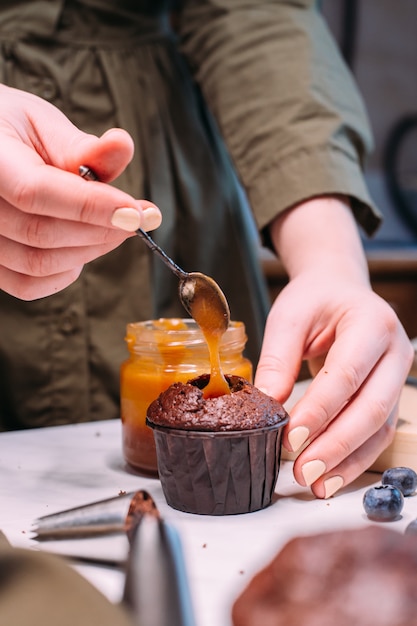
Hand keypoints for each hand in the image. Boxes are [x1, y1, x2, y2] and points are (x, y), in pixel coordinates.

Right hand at [0, 85, 160, 299]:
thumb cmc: (10, 130)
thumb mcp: (41, 123)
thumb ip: (80, 145)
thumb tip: (122, 146)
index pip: (35, 192)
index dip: (91, 206)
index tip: (137, 212)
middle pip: (42, 234)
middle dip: (102, 230)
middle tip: (138, 216)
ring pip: (39, 263)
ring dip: (90, 250)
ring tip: (114, 227)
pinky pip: (28, 285)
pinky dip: (65, 273)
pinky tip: (84, 247)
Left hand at [255, 197, 413, 497]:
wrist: (340, 291)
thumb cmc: (315, 300)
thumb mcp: (289, 317)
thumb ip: (279, 358)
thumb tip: (268, 405)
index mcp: (371, 323)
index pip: (347, 374)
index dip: (320, 411)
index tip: (290, 438)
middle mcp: (394, 351)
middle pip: (370, 407)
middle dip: (335, 444)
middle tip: (301, 470)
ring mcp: (398, 375)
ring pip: (378, 427)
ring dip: (346, 460)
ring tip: (314, 484)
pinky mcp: (389, 395)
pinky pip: (377, 433)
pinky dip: (353, 458)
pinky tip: (330, 477)